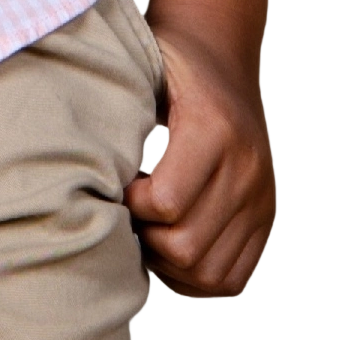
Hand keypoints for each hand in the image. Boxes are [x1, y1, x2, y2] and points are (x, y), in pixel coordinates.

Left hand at [126, 32, 277, 298]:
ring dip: (169, 264)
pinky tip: (172, 245)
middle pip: (185, 246)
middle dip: (145, 239)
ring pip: (210, 273)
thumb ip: (113, 99)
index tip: (119, 185)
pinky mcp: (266, 221)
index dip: (130, 204)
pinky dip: (196, 276)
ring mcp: (262, 200)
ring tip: (149, 231)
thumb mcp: (142, 61)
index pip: (164, 202)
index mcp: (215, 128)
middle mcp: (248, 169)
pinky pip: (232, 278)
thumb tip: (73, 149)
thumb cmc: (168, 66)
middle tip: (128, 214)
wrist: (223, 63)